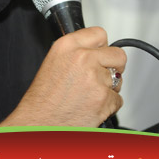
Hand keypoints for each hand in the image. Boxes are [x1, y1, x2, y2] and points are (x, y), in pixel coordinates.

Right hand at [0, 27, 125, 126]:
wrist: (39, 124)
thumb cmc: (43, 99)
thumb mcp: (54, 62)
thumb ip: (76, 52)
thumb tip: (96, 51)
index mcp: (68, 46)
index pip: (100, 34)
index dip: (103, 46)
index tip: (101, 53)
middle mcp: (82, 58)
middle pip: (118, 55)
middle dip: (114, 66)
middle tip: (102, 76)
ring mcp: (95, 78)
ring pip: (118, 80)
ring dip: (108, 89)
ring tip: (88, 96)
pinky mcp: (103, 97)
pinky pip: (117, 99)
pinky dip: (108, 106)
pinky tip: (91, 107)